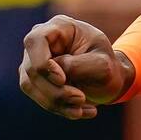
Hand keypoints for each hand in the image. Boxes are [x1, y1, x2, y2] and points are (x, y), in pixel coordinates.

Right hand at [19, 14, 133, 119]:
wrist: (110, 77)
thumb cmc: (108, 65)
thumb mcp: (102, 64)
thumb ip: (77, 66)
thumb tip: (55, 76)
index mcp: (59, 27)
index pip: (35, 41)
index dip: (43, 63)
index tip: (62, 80)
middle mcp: (41, 42)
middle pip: (32, 68)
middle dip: (56, 90)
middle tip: (81, 98)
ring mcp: (33, 60)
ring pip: (30, 86)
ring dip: (57, 102)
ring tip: (83, 109)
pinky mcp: (34, 79)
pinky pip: (38, 97)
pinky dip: (59, 108)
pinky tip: (82, 112)